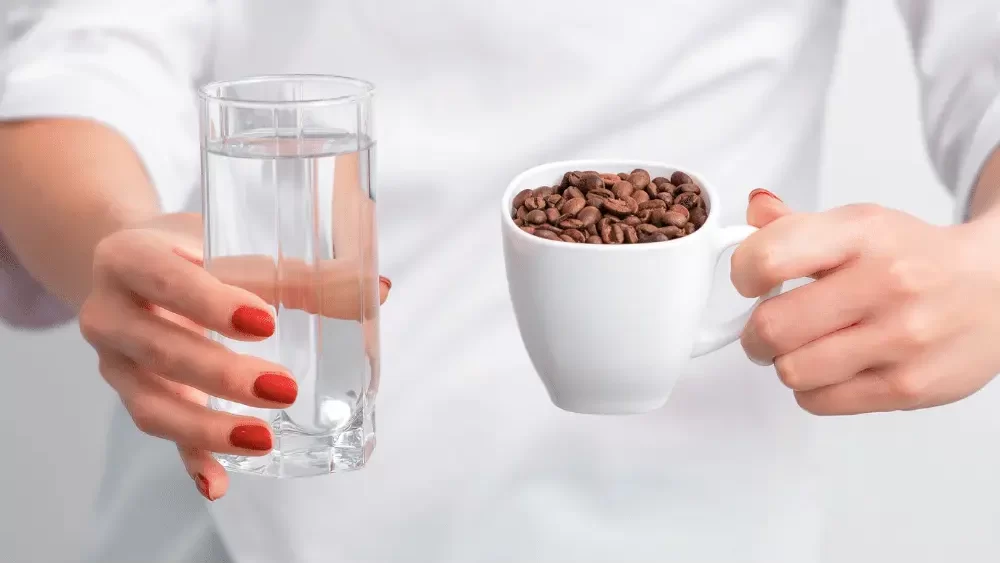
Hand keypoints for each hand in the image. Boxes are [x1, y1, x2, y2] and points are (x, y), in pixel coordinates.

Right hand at [79, 213, 389, 499]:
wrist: (131, 267)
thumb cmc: (192, 251)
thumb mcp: (231, 246)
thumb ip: (299, 274)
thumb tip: (377, 290)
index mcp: (128, 258)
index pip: (163, 279)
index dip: (209, 303)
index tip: (264, 322)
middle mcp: (109, 312)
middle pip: (160, 349)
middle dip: (223, 374)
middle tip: (285, 388)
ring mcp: (116, 362)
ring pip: (153, 404)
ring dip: (208, 428)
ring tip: (263, 440)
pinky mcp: (133, 396)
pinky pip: (161, 434)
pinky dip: (190, 460)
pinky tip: (218, 485)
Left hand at [731, 190, 999, 415]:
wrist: (998, 289)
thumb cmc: (917, 258)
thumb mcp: (859, 225)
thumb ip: (795, 224)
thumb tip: (754, 211)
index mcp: (864, 234)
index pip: (769, 258)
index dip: (743, 274)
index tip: (752, 282)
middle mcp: (885, 283)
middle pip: (772, 327)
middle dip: (756, 332)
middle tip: (768, 327)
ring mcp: (901, 338)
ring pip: (791, 371)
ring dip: (786, 363)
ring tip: (807, 347)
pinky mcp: (909, 386)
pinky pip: (819, 401)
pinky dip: (814, 388)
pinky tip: (834, 368)